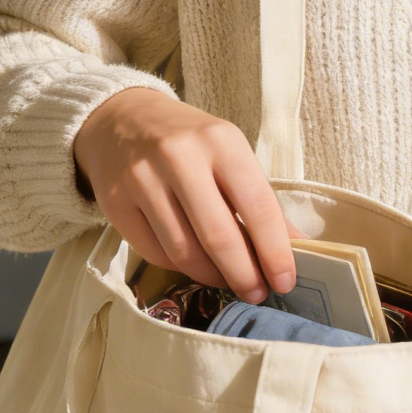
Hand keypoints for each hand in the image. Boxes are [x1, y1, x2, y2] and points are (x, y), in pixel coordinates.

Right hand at [73, 87, 303, 301]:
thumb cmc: (190, 140)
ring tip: (229, 281)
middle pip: (218, 236)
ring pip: (184, 251)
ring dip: (212, 276)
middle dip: (243, 274)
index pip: (257, 205)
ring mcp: (142, 180)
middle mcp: (180, 157)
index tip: (285, 282)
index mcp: (221, 141)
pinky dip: (180, 267)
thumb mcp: (231, 153)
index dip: (275, 251)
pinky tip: (195, 265)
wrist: (123, 118)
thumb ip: (260, 199)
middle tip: (257, 294)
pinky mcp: (115, 203)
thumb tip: (295, 245)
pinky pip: (155, 253)